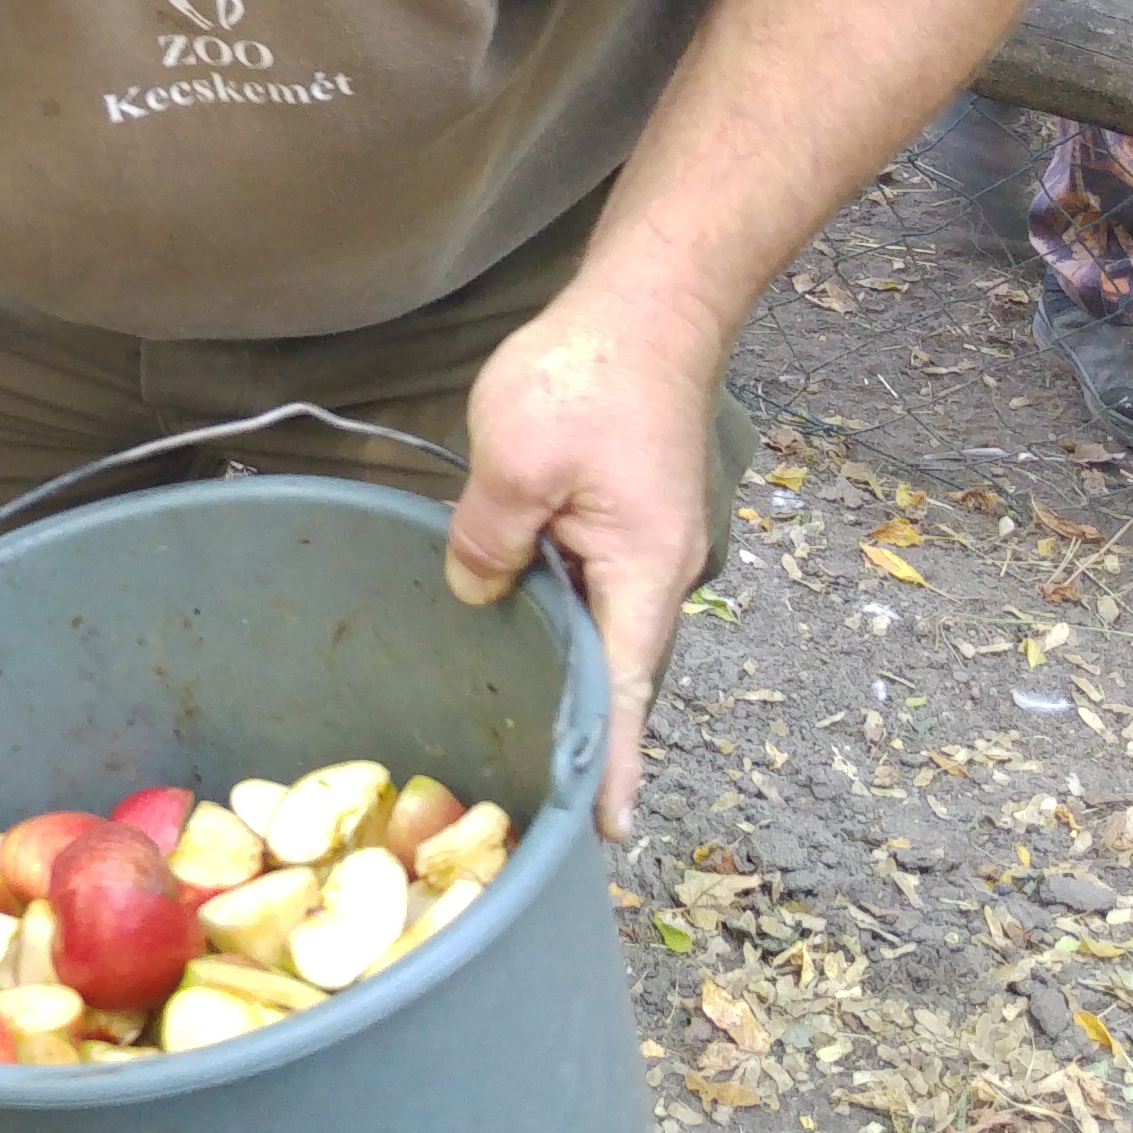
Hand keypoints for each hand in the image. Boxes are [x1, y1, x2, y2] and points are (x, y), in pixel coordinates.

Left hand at [438, 290, 721, 845]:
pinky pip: (588, 584)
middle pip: (615, 668)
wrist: (651, 301)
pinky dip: (556, 612)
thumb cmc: (589, 374)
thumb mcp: (515, 461)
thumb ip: (489, 540)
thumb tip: (477, 593)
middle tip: (541, 798)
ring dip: (563, 667)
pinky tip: (512, 620)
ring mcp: (643, 545)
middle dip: (583, 730)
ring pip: (596, 624)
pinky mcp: (624, 517)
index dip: (615, 763)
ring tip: (521, 727)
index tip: (609, 832)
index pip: (625, 690)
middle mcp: (656, 571)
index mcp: (641, 571)